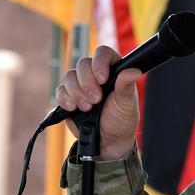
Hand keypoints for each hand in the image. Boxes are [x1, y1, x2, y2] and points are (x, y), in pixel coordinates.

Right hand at [55, 45, 140, 159]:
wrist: (107, 141)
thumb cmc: (121, 120)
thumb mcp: (127, 104)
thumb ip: (127, 86)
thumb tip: (134, 71)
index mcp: (113, 70)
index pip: (103, 53)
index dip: (99, 63)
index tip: (102, 79)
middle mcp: (95, 74)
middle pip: (82, 64)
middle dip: (87, 83)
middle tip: (96, 100)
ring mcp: (80, 84)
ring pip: (69, 76)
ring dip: (77, 93)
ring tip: (88, 108)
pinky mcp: (68, 96)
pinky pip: (60, 90)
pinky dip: (65, 99)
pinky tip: (74, 108)